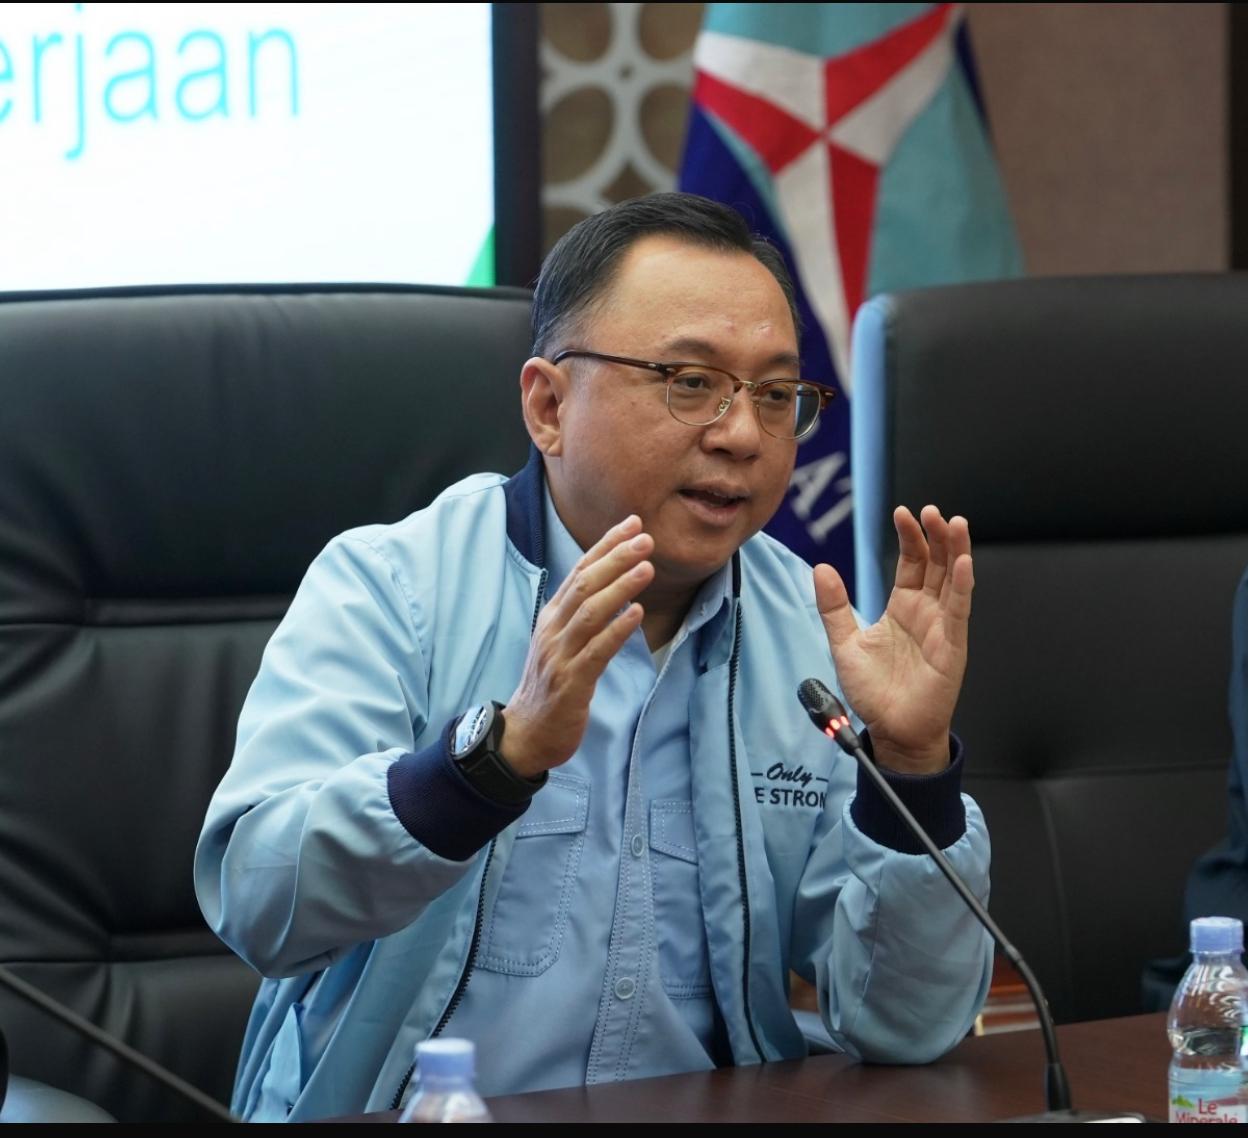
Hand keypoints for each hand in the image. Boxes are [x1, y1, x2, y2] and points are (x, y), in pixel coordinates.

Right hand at [501, 515, 653, 776]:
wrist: (526, 734)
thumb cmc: (550, 687)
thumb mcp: (561, 643)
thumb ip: (581, 615)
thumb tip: (614, 585)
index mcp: (551, 617)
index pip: (579, 571)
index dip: (605, 546)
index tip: (632, 524)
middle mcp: (552, 630)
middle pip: (584, 585)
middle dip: (615, 558)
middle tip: (645, 538)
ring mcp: (559, 656)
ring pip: (589, 613)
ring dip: (619, 587)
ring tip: (646, 567)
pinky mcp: (570, 683)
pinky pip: (595, 651)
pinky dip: (615, 630)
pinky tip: (636, 614)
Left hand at [814, 505, 972, 774]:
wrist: (891, 730)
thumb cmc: (875, 691)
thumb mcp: (844, 643)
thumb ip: (834, 607)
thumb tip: (820, 568)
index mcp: (902, 607)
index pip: (911, 562)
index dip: (909, 537)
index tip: (903, 512)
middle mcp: (926, 612)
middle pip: (935, 564)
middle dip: (935, 535)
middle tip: (930, 511)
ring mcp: (942, 627)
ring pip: (953, 581)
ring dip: (955, 551)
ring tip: (955, 523)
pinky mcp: (952, 646)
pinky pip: (959, 611)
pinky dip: (962, 586)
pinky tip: (963, 562)